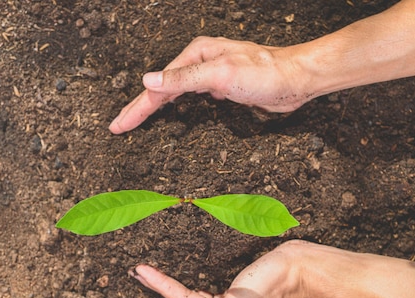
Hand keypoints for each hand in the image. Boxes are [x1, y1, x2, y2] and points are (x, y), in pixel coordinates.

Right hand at [109, 36, 308, 133]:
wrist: (296, 79)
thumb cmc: (265, 73)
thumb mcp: (220, 74)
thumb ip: (183, 79)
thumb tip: (149, 81)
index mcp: (195, 55)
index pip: (158, 86)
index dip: (136, 108)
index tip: (118, 125)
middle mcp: (200, 62)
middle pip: (161, 89)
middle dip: (139, 108)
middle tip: (119, 125)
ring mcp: (211, 74)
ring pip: (174, 93)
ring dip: (155, 107)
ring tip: (137, 118)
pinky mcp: (222, 87)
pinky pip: (191, 97)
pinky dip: (177, 106)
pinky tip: (173, 110)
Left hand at [130, 241, 308, 297]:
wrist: (299, 267)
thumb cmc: (272, 284)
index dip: (160, 286)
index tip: (140, 270)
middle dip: (158, 287)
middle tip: (136, 272)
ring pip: (191, 296)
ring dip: (168, 285)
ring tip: (148, 274)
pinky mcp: (234, 292)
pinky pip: (203, 292)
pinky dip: (185, 284)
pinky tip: (176, 281)